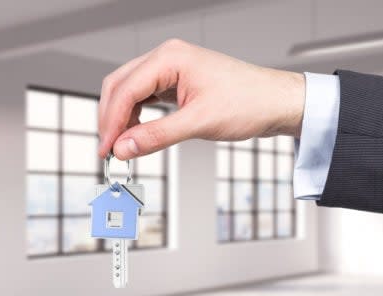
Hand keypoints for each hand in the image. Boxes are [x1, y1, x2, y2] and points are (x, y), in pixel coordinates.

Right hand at [98, 39, 305, 159]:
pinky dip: (135, 115)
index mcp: (170, 58)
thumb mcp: (198, 123)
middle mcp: (167, 58)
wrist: (276, 102)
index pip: (125, 90)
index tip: (106, 150)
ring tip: (121, 146)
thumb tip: (124, 148)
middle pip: (119, 86)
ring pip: (128, 91)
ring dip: (121, 118)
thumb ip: (156, 136)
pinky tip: (136, 133)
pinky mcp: (176, 82)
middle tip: (108, 150)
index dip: (111, 123)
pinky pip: (144, 96)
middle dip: (110, 119)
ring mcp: (171, 69)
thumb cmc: (249, 102)